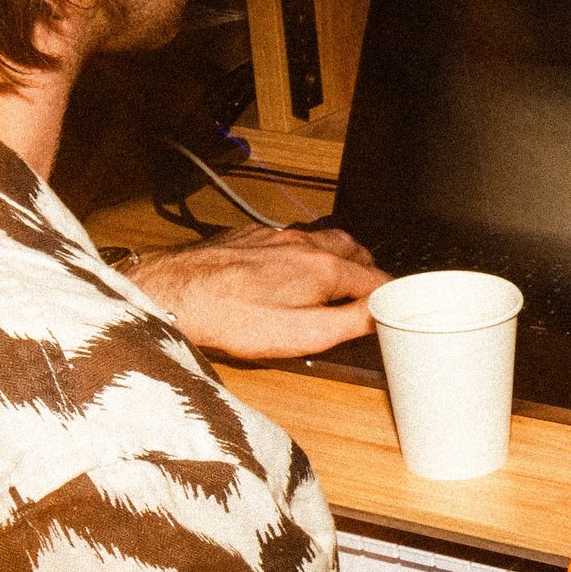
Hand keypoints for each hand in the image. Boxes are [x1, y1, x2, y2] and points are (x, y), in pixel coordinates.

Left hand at [126, 224, 384, 357]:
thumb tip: (381, 316)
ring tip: (340, 279)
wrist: (175, 295)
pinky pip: (291, 236)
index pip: (376, 279)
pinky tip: (293, 269)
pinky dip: (305, 251)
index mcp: (323, 269)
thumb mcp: (302, 336)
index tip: (396, 308)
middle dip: (369, 271)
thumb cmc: (232, 319)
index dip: (390, 296)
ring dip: (339, 257)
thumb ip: (348, 324)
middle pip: (355, 250)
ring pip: (323, 239)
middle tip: (371, 294)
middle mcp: (304, 244)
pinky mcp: (250, 235)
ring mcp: (275, 235)